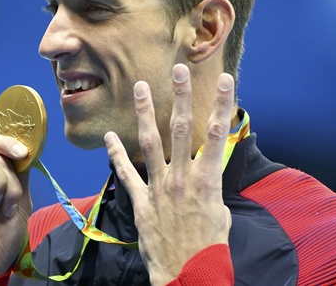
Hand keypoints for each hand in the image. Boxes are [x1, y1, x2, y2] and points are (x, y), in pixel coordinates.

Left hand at [105, 64, 232, 284]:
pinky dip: (116, 154)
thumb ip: (211, 188)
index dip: (223, 105)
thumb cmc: (211, 247)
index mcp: (207, 180)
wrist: (189, 275)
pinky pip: (126, 173)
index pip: (218, 134)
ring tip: (140, 87)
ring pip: (150, 143)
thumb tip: (206, 175)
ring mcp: (159, 187)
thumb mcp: (221, 213)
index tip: (227, 81)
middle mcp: (182, 177)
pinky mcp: (141, 201)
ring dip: (145, 113)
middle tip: (179, 70)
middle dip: (181, 97)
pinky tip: (108, 136)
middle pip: (181, 129)